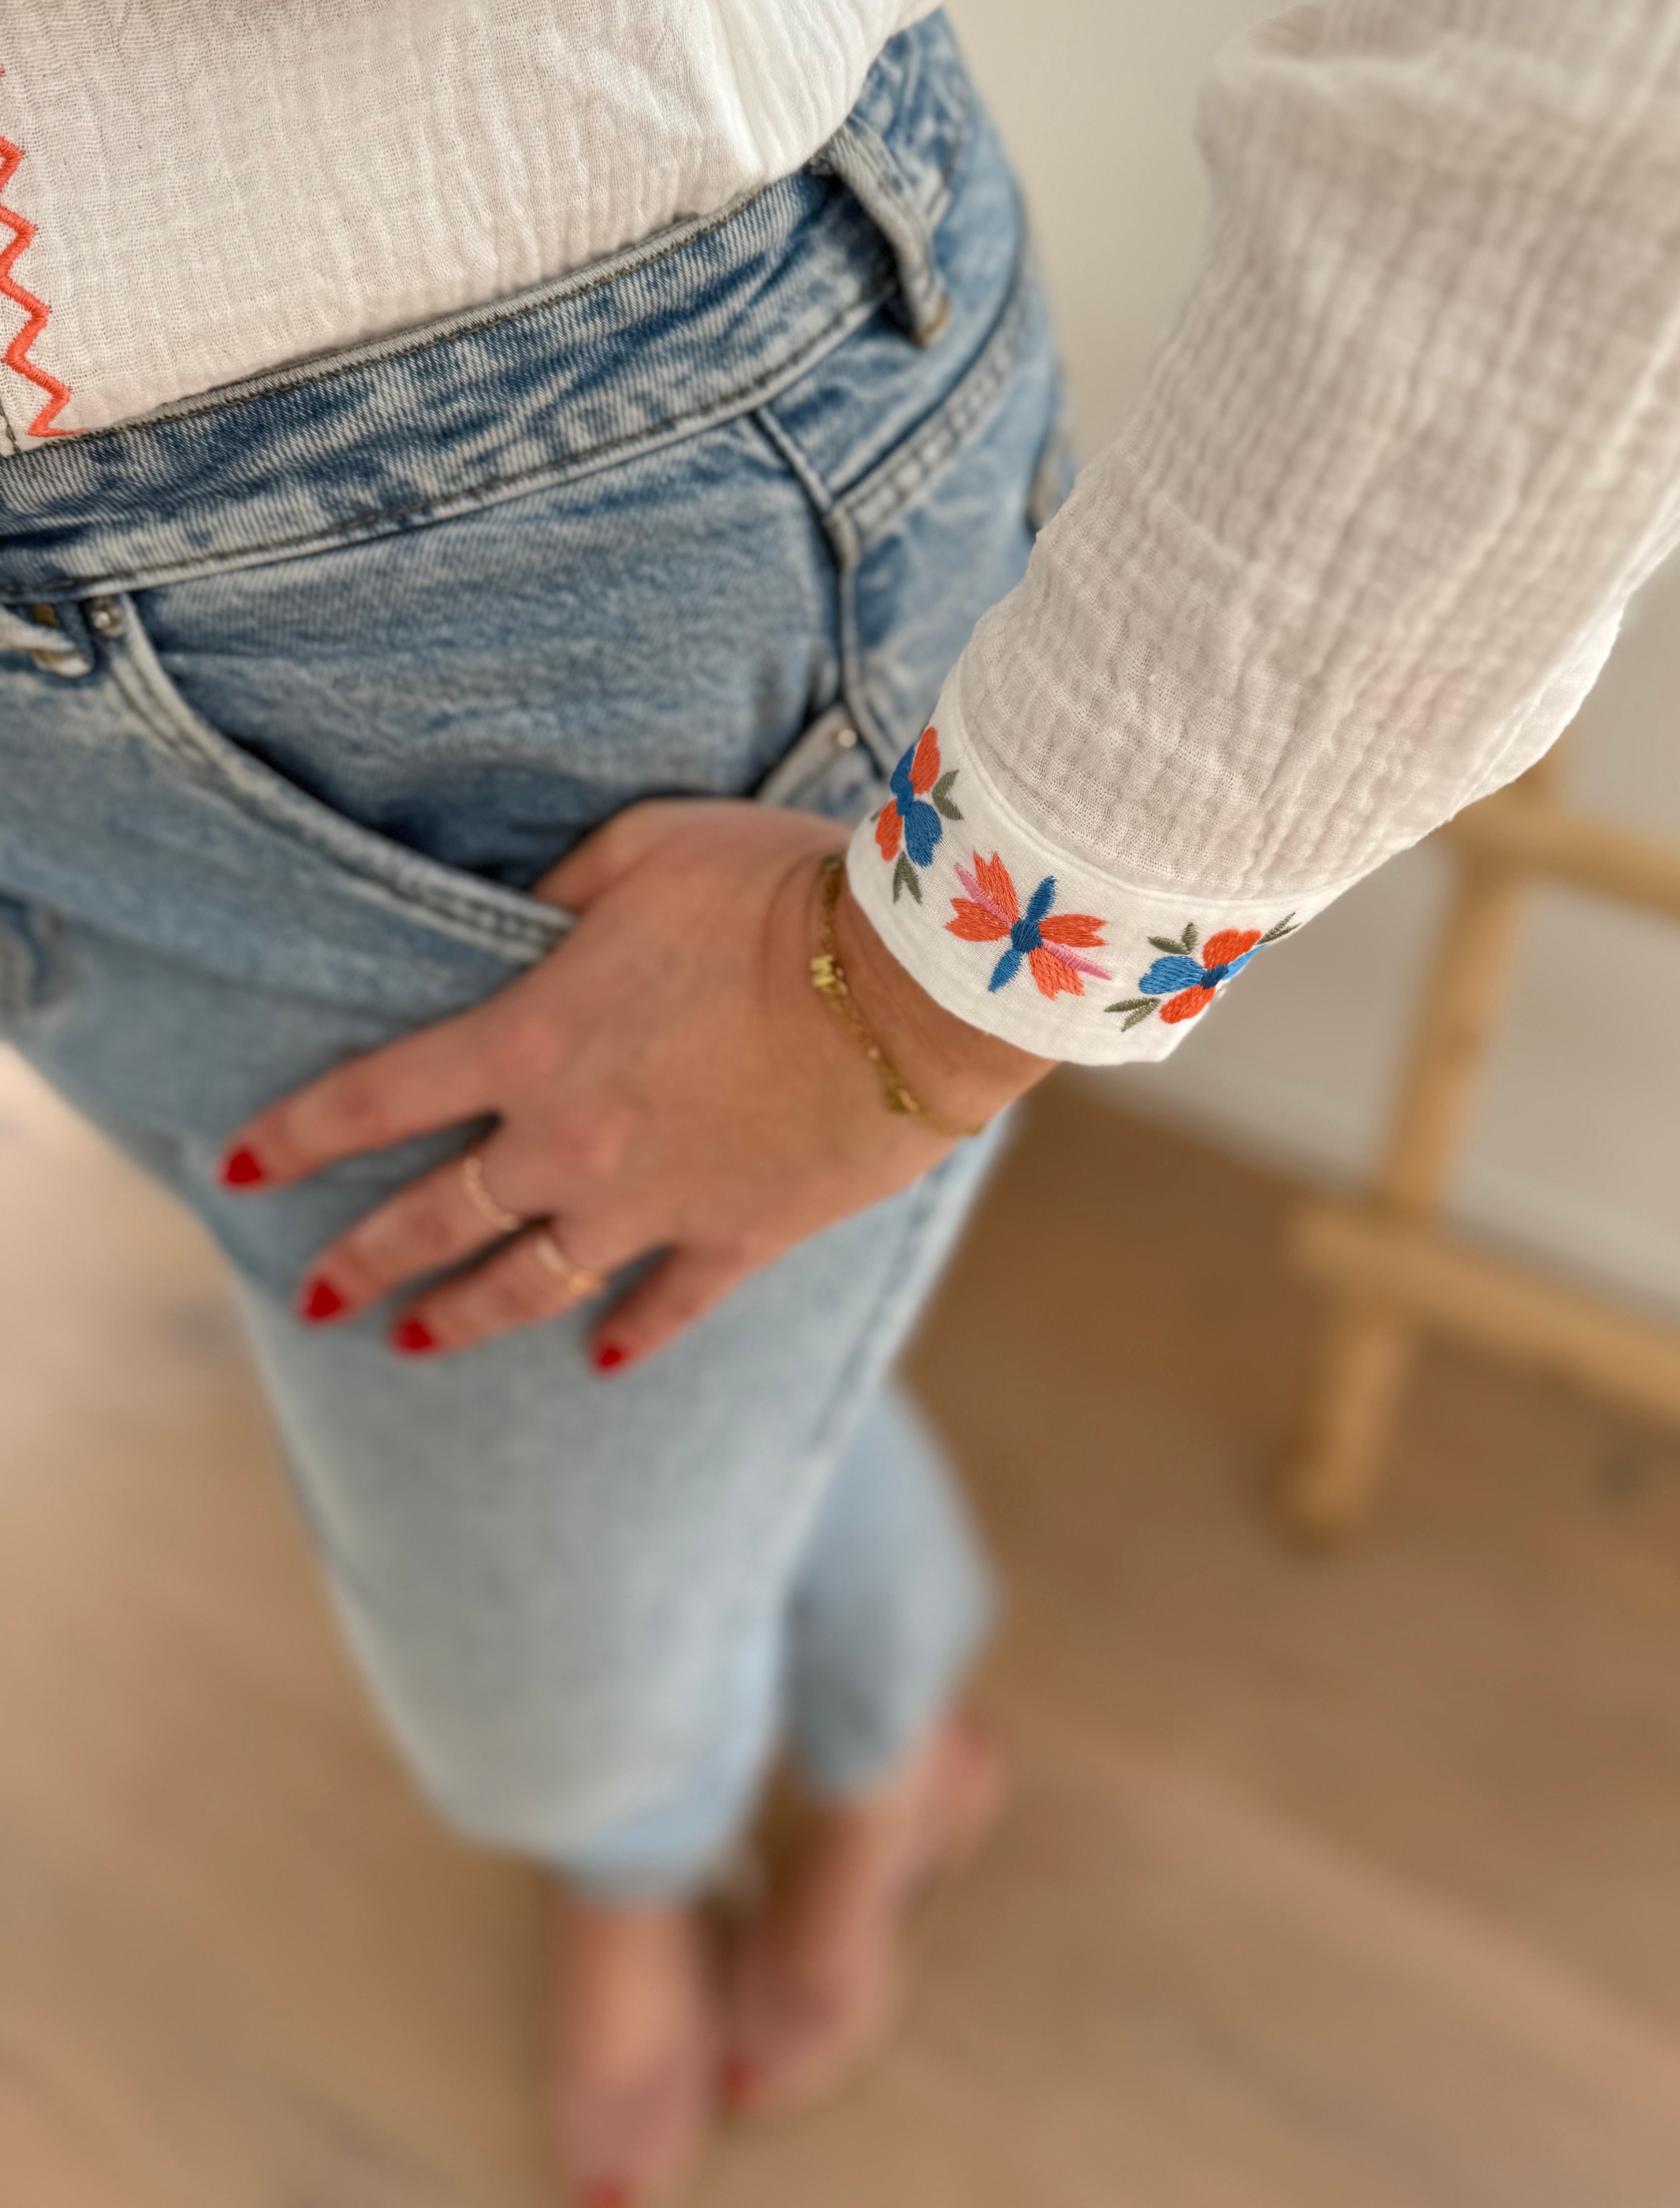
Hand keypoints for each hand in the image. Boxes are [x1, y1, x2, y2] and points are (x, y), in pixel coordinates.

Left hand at [216, 801, 1050, 1372]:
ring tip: (410, 1343)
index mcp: (531, 1043)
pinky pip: (671, 1303)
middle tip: (315, 1293)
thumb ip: (559, 892)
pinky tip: (603, 1359)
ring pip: (531, 1281)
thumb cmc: (779, 887)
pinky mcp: (740, 1235)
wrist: (912, 980)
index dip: (297, 1137)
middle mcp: (572, 1143)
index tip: (238, 1171)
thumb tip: (515, 923)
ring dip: (463, 1315)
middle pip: (438, 1217)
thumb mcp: (645, 848)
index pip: (376, 1099)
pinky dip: (632, 1334)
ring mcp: (655, 1203)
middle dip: (364, 1257)